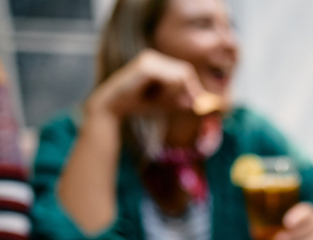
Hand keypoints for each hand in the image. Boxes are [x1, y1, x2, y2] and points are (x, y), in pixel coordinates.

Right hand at [86, 49, 207, 118]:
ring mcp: (149, 59)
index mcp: (156, 62)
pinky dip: (168, 92)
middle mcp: (153, 57)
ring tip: (158, 101)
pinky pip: (170, 79)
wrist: (112, 108)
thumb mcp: (164, 103)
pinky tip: (153, 98)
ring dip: (175, 93)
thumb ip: (180, 100)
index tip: (198, 103)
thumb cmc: (136, 105)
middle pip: (184, 71)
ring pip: (179, 75)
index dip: (193, 87)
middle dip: (189, 90)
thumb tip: (200, 101)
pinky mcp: (146, 66)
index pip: (184, 71)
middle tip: (186, 106)